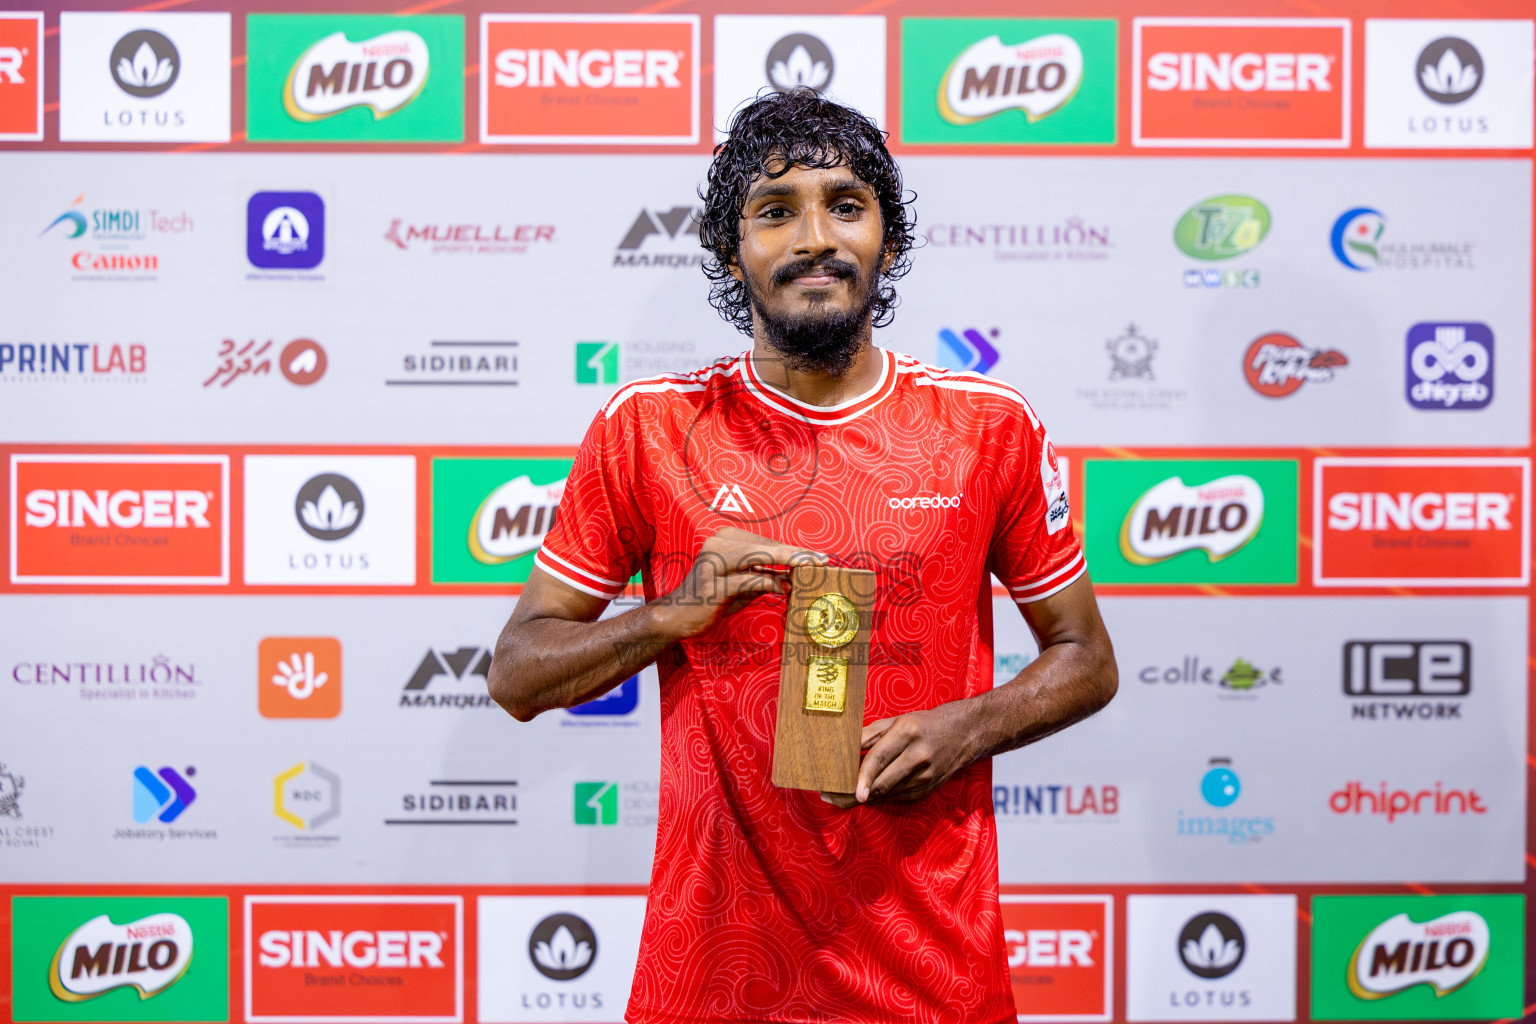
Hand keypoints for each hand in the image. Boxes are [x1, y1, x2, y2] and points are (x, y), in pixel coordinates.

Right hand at [647, 527, 825, 640]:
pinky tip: (784, 589)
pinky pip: (749, 579)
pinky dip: (769, 583)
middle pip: (767, 546)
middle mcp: (718, 544)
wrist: (677, 617)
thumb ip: (765, 577)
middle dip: (797, 554)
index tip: (818, 556)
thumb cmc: (711, 600)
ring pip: (760, 556)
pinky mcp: (712, 583)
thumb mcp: (743, 586)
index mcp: (726, 539)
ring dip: (788, 564)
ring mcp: (713, 562)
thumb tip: (793, 577)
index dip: (794, 550)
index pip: (768, 542)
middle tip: (822, 561)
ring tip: (809, 571)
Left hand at [820, 704, 978, 808]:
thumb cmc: (924, 724)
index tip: (850, 790)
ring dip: (863, 797)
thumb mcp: (897, 720)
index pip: (880, 757)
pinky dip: (879, 797)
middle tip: (830, 795)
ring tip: (839, 796)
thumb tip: (844, 749)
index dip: (862, 776)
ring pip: (887, 793)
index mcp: (908, 732)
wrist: (964, 734)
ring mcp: (925, 776)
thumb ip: (869, 734)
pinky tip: (864, 794)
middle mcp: (918, 755)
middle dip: (853, 793)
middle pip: (882, 782)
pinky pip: (897, 797)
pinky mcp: (927, 789)